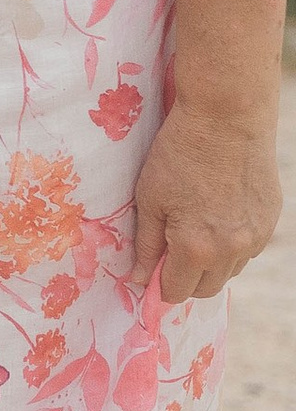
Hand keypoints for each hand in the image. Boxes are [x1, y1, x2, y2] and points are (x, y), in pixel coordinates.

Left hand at [128, 100, 280, 301]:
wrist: (227, 118)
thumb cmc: (179, 154)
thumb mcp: (150, 199)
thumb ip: (146, 245)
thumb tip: (140, 279)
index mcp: (196, 248)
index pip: (177, 292)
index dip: (160, 286)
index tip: (150, 272)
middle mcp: (231, 250)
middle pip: (207, 289)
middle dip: (186, 278)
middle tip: (170, 249)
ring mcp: (255, 236)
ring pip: (230, 270)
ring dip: (211, 263)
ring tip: (196, 226)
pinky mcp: (270, 221)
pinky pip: (248, 250)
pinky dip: (232, 245)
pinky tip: (218, 214)